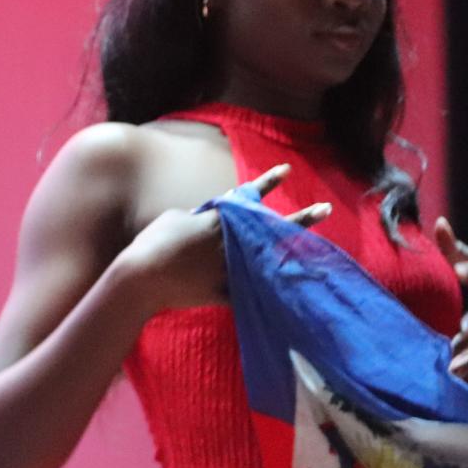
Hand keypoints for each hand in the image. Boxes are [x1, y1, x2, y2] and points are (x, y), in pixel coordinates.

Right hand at [117, 164, 330, 313]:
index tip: (287, 169)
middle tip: (325, 209)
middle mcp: (231, 243)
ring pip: (269, 261)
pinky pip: (254, 292)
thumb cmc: (153, 242)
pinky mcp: (227, 292)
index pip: (247, 197)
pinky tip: (292, 297)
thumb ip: (198, 215)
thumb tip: (210, 217)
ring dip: (293, 256)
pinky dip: (269, 295)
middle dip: (301, 219)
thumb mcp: (174, 217)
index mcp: (217, 220)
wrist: (141, 278)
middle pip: (270, 230)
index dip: (268, 182)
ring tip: (317, 250)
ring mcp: (231, 269)